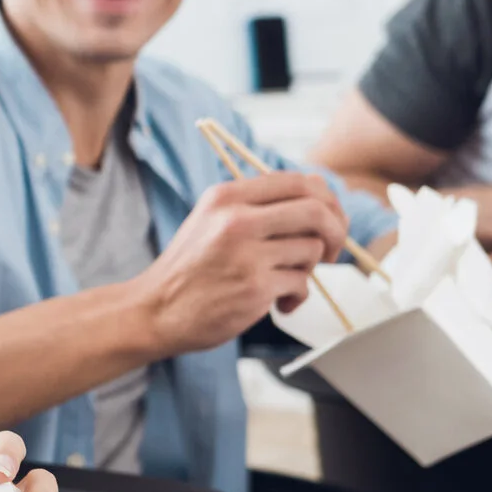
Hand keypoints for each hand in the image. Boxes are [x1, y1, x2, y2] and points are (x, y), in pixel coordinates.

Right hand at [135, 173, 349, 354]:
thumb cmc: (189, 270)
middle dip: (336, 231)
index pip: (298, 181)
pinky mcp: (255, 288)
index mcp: (227, 196)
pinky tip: (279, 305)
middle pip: (316, 210)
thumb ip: (253, 206)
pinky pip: (301, 284)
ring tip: (286, 282)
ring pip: (312, 249)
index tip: (330, 219)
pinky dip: (297, 296)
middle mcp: (237, 219)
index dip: (327, 200)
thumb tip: (316, 203)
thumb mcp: (210, 220)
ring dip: (309, 269)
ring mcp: (247, 254)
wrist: (155, 311)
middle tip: (331, 250)